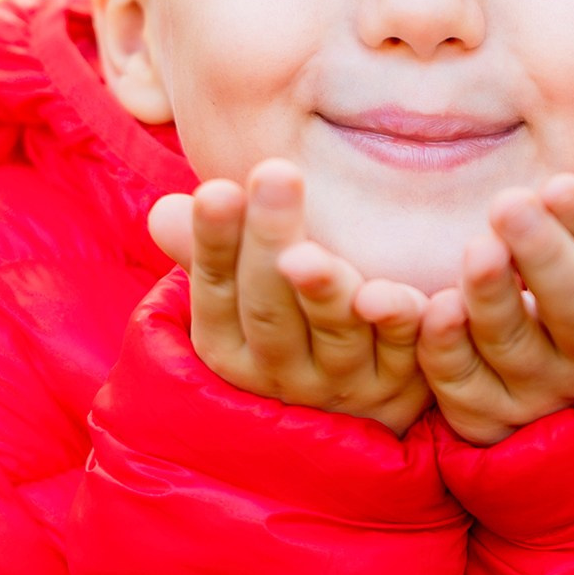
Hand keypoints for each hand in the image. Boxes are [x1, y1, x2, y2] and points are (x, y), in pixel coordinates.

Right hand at [147, 159, 431, 435]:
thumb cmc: (287, 317)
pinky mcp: (403, 383)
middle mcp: (282, 374)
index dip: (215, 242)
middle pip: (270, 309)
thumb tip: (165, 212)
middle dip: (270, 242)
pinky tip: (403, 292)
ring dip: (325, 290)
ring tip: (314, 250)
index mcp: (230, 348)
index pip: (215, 290)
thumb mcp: (242, 291)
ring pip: (334, 332)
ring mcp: (345, 383)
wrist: (360, 400)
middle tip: (275, 174)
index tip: (217, 189)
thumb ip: (211, 249)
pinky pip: (408, 349)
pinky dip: (403, 319)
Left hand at [417, 160, 573, 446]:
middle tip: (510, 204)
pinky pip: (462, 384)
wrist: (557, 381)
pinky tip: (436, 306)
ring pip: (515, 348)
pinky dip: (448, 347)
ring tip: (478, 248)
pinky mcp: (486, 416)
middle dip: (543, 256)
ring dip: (493, 297)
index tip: (559, 185)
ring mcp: (540, 393)